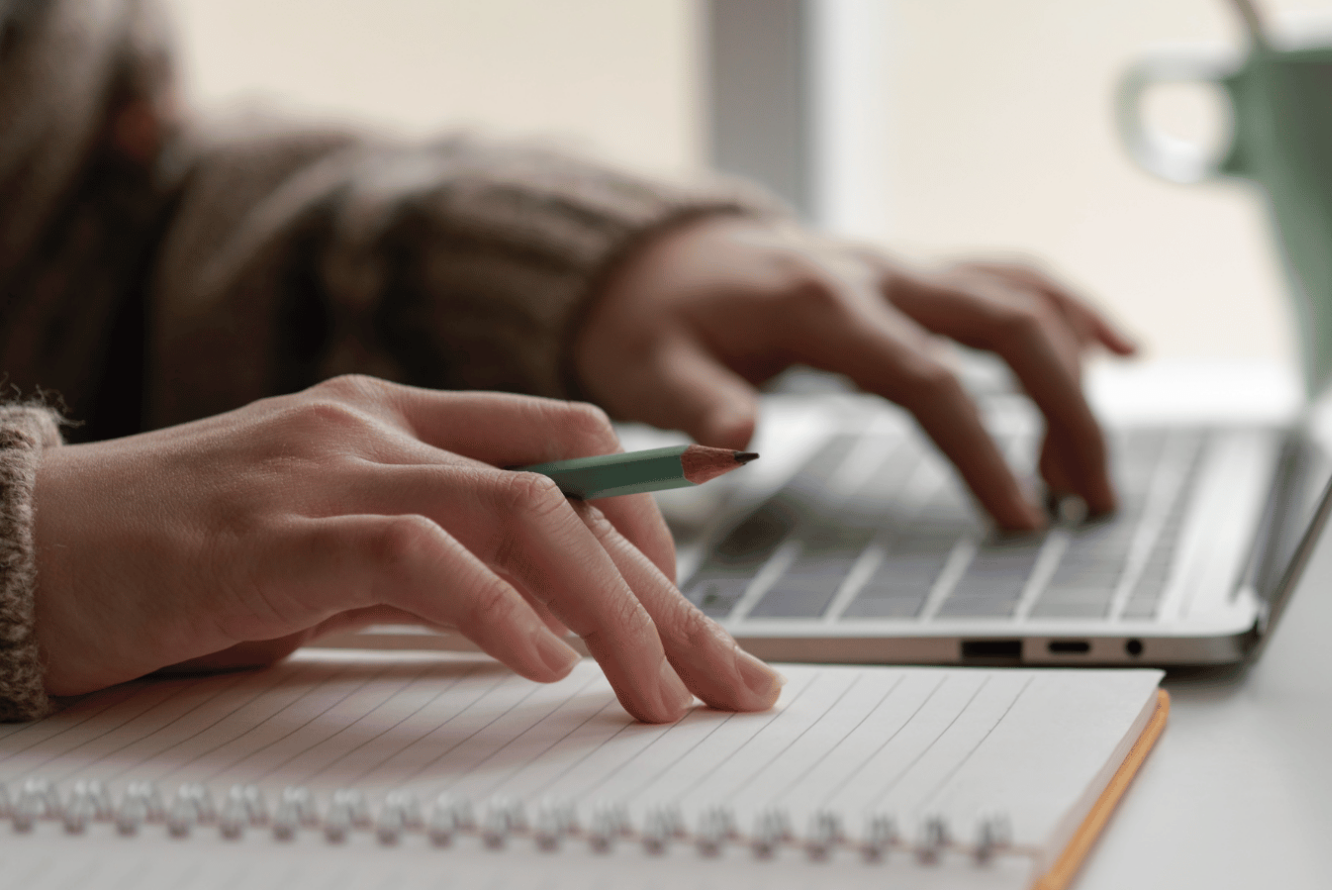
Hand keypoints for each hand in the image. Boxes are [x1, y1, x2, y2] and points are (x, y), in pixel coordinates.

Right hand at [31, 375, 780, 722]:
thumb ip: (429, 559)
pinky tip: (545, 664)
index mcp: (395, 418)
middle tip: (734, 679)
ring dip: (612, 611)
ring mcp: (327, 469)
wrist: (13, 552)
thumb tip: (546, 618)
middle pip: (574, 485)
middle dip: (669, 592)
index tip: (697, 605)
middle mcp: (376, 426)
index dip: (652, 516)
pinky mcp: (274, 534)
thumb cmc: (173, 563)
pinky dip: (497, 610)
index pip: (568, 439)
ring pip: (523, 512)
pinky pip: (420, 556)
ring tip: (662, 692)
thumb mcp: (326, 551)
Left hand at [575, 216, 1137, 529]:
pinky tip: (1123, 355)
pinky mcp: (922, 276)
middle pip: (1009, 323)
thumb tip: (737, 443)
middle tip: (1093, 503)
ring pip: (1025, 297)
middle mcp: (881, 274)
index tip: (1021, 520)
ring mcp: (909, 269)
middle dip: (1069, 411)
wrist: (662, 259)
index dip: (983, 449)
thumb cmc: (659, 324)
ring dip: (1077, 377)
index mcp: (822, 303)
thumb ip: (695, 405)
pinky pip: (1016, 280)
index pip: (928, 377)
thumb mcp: (649, 368)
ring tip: (1089, 475)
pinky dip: (1075, 313)